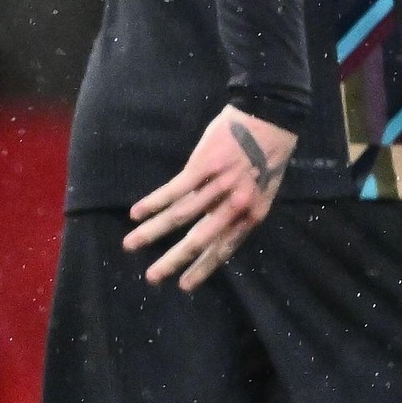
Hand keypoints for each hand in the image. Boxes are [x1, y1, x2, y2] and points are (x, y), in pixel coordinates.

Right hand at [126, 106, 295, 288]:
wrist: (270, 117)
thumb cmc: (268, 154)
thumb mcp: (264, 190)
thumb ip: (241, 211)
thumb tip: (217, 229)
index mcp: (253, 214)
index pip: (224, 248)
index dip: (204, 268)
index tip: (184, 285)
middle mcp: (236, 205)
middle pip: (199, 239)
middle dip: (173, 260)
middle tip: (152, 278)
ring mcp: (218, 186)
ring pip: (180, 216)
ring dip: (152, 232)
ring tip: (131, 244)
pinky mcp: (203, 166)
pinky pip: (174, 191)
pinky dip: (153, 203)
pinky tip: (136, 214)